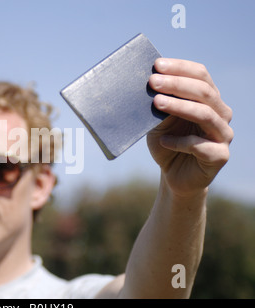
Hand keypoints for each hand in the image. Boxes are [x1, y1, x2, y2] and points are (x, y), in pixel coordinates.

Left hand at [147, 58, 232, 196]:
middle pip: (204, 92)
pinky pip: (201, 146)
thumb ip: (160, 104)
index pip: (200, 75)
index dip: (180, 68)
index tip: (157, 65)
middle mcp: (220, 113)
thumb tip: (149, 83)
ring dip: (179, 106)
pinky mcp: (220, 156)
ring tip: (156, 103)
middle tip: (152, 81)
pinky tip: (163, 141)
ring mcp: (223, 135)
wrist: (173, 175)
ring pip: (205, 115)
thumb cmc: (166, 143)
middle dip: (176, 84)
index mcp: (209, 99)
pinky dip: (179, 142)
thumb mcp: (159, 121)